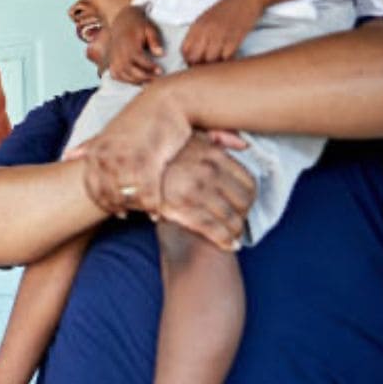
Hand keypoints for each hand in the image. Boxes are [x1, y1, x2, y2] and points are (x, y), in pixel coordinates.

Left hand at [68, 86, 193, 216]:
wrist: (169, 100)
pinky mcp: (151, 161)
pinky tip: (157, 211)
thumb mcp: (109, 131)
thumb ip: (89, 146)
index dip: (101, 203)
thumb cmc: (140, 117)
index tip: (113, 209)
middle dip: (117, 208)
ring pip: (127, 198)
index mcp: (96, 150)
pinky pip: (148, 194)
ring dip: (136, 208)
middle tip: (128, 215)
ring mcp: (129, 159)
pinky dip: (152, 207)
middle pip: (108, 196)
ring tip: (144, 211)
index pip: (91, 187)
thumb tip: (66, 156)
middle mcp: (109, 156)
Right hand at [108, 5, 163, 83]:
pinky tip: (135, 79)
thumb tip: (160, 54)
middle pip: (131, 70)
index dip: (150, 67)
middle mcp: (119, 53)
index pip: (140, 60)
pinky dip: (124, 80)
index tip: (160, 70)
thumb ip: (155, 41)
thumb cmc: (137, 24)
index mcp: (129, 45)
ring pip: (123, 75)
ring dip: (135, 80)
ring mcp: (114, 58)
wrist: (120, 19)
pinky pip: (115, 75)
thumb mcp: (149, 29)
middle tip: (156, 78)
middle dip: (144, 77)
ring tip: (147, 80)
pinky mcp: (111, 61)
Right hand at [155, 133, 254, 250]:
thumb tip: (244, 143)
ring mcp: (195, 190)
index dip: (250, 199)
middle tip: (239, 223)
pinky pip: (212, 228)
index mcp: (214, 155)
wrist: (132, 169)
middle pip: (242, 201)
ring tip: (234, 235)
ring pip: (230, 217)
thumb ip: (218, 139)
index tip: (245, 207)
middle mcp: (208, 171)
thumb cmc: (166, 155)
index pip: (248, 182)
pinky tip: (229, 245)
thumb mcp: (191, 138)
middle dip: (244, 217)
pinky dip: (224, 240)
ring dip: (235, 231)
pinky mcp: (182, 208)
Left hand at [181, 0, 265, 65]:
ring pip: (210, 61)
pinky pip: (226, 58)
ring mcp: (220, 35)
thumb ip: (197, 33)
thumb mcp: (206, 18)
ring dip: (214, 66)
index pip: (184, 50)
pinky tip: (230, 59)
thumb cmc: (226, 9)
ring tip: (218, 65)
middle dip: (199, 66)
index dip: (188, 60)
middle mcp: (206, 31)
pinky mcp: (235, 38)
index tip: (194, 64)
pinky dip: (227, 62)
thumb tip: (191, 53)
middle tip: (206, 68)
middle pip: (195, 58)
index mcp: (196, 26)